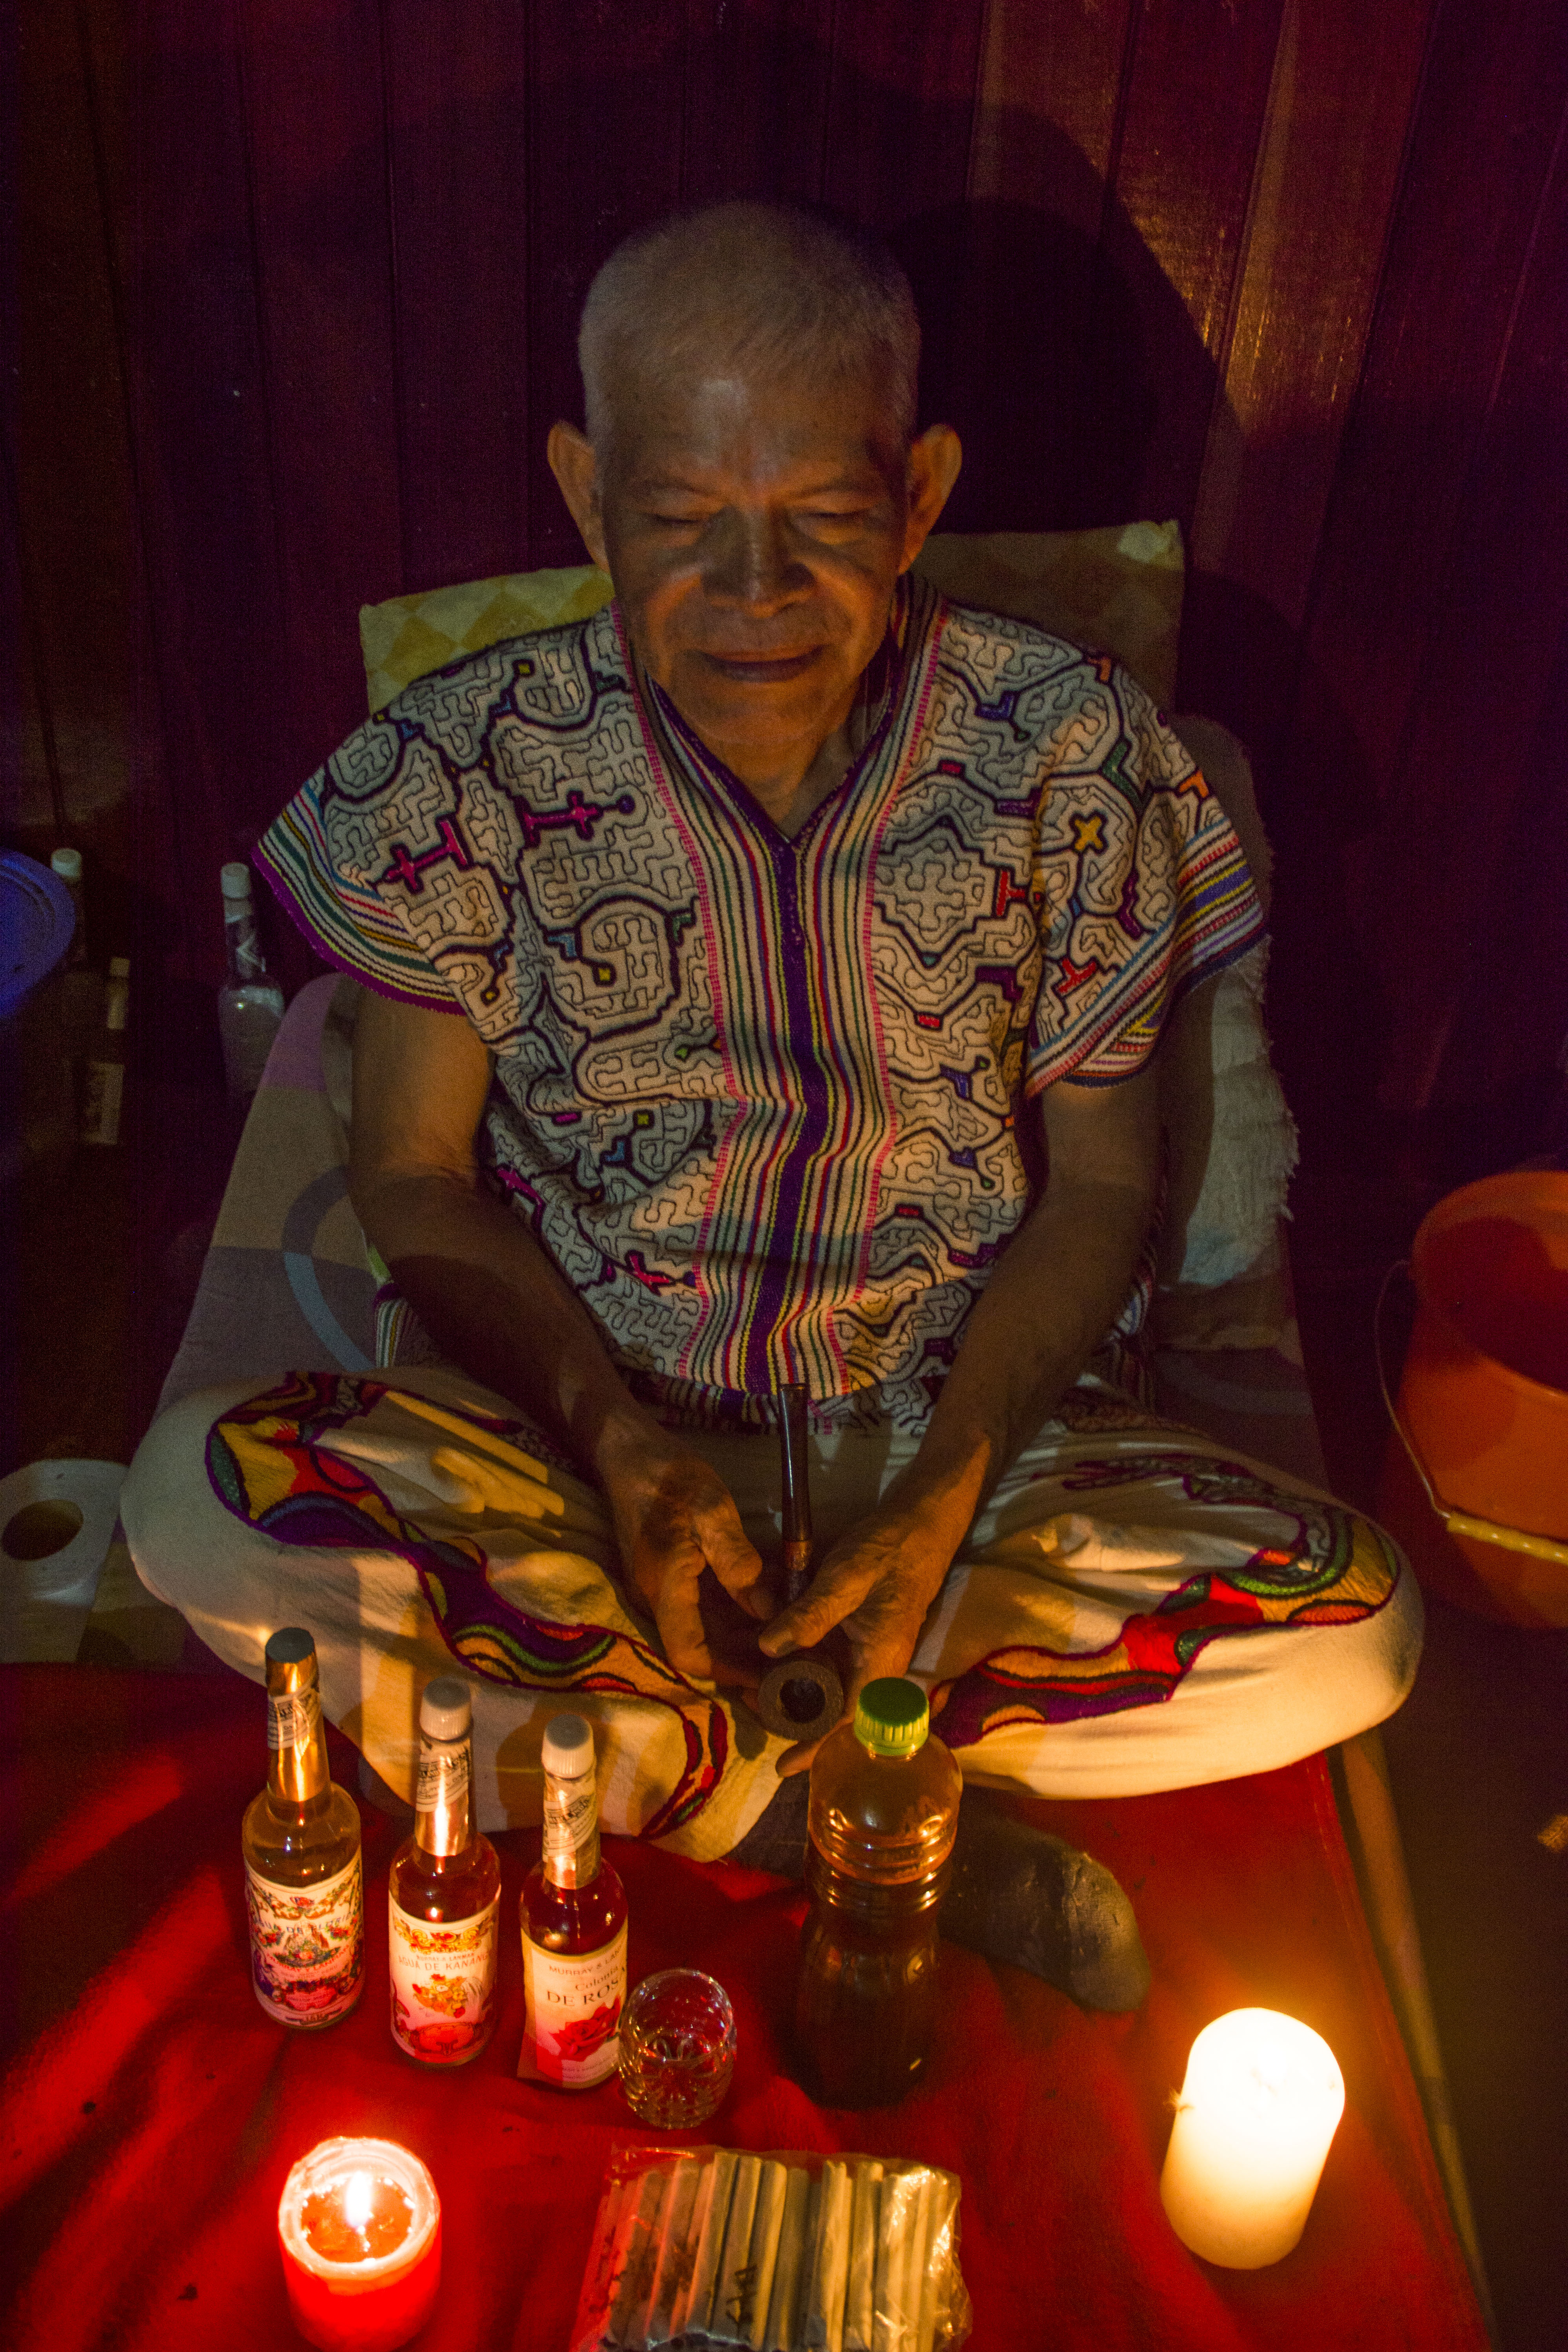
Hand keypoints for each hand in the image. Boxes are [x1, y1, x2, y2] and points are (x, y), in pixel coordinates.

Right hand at [597, 1426, 770, 1688]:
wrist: (631, 1455)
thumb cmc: (671, 1478)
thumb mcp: (713, 1512)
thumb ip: (739, 1565)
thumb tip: (767, 1612)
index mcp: (665, 1586)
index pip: (689, 1653)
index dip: (728, 1671)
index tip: (767, 1674)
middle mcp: (656, 1598)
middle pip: (699, 1647)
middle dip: (742, 1657)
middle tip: (789, 1657)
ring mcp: (658, 1589)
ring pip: (701, 1630)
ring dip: (739, 1634)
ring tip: (784, 1632)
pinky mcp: (665, 1578)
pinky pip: (698, 1608)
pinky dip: (730, 1611)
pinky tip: (763, 1601)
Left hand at [756, 1495, 961, 1774]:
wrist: (922, 1524)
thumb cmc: (889, 1549)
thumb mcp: (845, 1577)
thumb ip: (809, 1615)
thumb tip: (768, 1649)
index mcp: (880, 1661)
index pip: (849, 1723)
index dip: (816, 1747)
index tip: (782, 1767)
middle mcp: (878, 1666)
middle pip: (836, 1712)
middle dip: (794, 1718)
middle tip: (750, 1705)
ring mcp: (872, 1653)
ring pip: (832, 1689)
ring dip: (795, 1691)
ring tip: (752, 1683)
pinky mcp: (864, 1638)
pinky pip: (833, 1664)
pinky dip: (804, 1664)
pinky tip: (775, 1651)